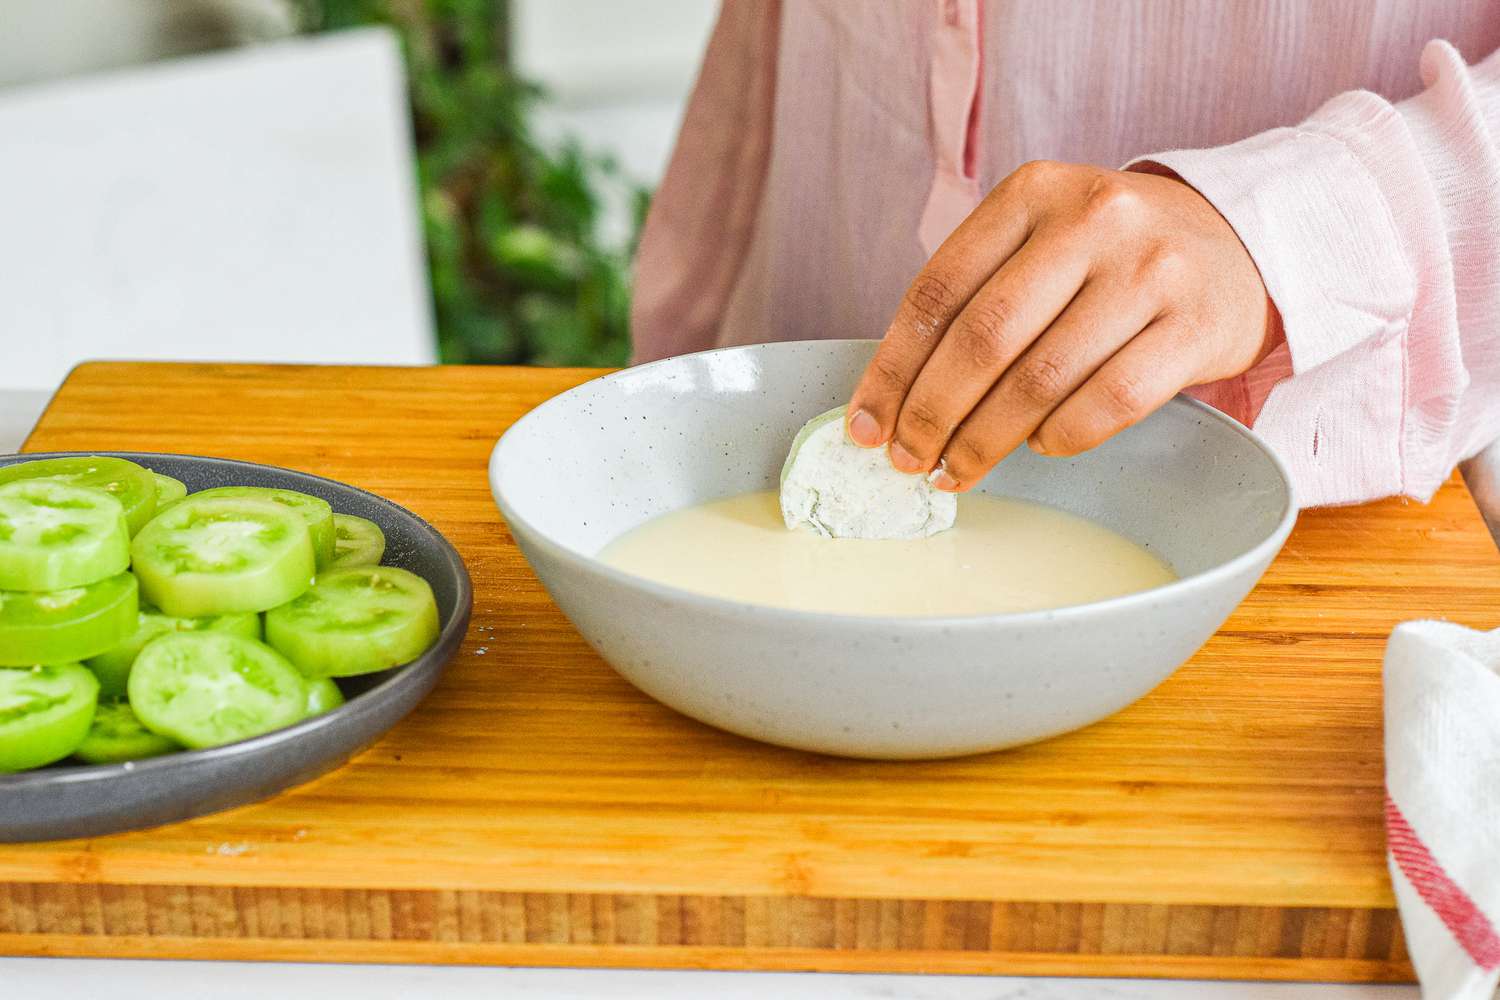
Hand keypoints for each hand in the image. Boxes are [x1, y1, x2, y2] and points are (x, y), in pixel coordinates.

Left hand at [846, 160, 1278, 489]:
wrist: (1240, 242)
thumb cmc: (1112, 255)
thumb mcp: (1042, 237)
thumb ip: (977, 294)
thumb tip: (895, 399)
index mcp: (1033, 193)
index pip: (938, 291)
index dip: (892, 368)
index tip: (866, 424)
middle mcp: (1092, 220)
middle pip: (983, 339)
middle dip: (932, 414)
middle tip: (907, 460)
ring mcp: (1149, 271)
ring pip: (1040, 379)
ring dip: (986, 440)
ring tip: (959, 468)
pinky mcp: (1195, 326)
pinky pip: (1108, 402)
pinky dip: (1060, 438)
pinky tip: (1039, 447)